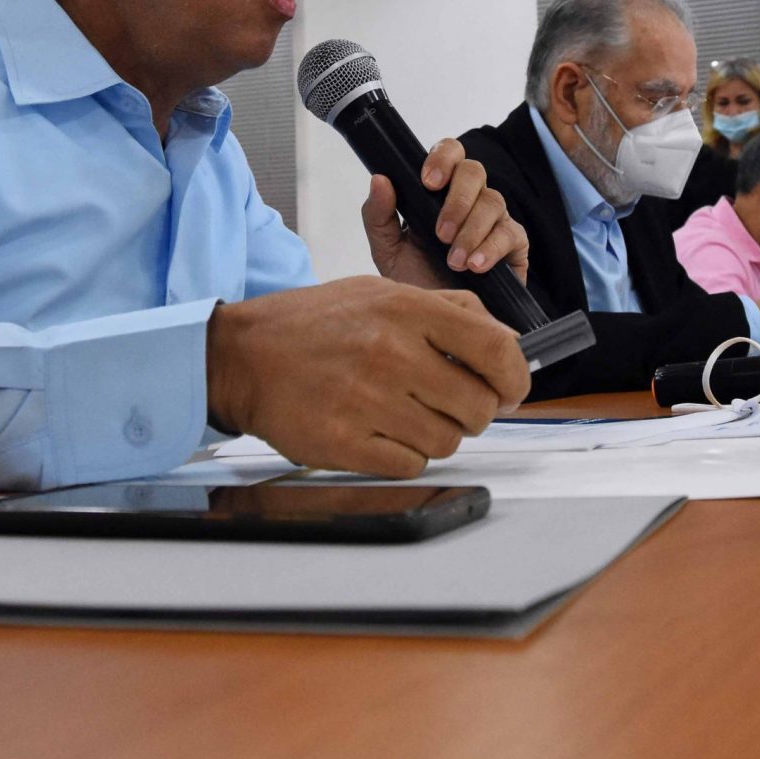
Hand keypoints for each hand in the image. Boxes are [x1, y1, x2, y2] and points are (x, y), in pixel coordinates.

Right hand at [205, 276, 530, 477]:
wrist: (243, 356)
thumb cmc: (314, 325)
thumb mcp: (381, 294)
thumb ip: (448, 311)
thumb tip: (508, 339)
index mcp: (407, 310)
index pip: (496, 350)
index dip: (516, 378)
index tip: (511, 390)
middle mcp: (391, 353)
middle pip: (478, 407)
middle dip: (474, 413)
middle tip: (451, 406)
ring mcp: (367, 401)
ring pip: (446, 441)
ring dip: (436, 435)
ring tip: (405, 415)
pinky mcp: (345, 443)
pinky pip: (409, 464)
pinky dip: (403, 455)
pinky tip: (380, 433)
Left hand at [361, 137, 527, 290]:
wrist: (440, 323)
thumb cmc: (417, 281)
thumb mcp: (388, 250)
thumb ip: (379, 215)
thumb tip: (379, 178)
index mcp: (440, 192)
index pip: (449, 153)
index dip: (443, 158)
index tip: (427, 182)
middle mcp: (470, 199)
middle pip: (474, 171)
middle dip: (457, 200)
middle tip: (440, 233)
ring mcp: (495, 220)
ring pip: (494, 201)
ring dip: (471, 231)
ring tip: (454, 261)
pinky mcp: (514, 245)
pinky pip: (511, 233)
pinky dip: (491, 248)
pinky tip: (475, 266)